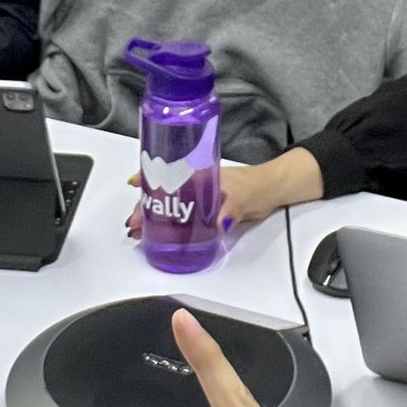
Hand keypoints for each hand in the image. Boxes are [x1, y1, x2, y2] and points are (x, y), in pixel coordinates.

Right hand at [124, 150, 323, 240]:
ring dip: (153, 218)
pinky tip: (160, 235)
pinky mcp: (205, 212)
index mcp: (199, 173)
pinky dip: (169, 226)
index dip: (148, 177)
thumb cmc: (257, 184)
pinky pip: (182, 219)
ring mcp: (199, 198)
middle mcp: (195, 184)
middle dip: (145, 205)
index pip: (168, 171)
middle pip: (163, 193)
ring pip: (170, 207)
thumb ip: (231, 210)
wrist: (273, 192)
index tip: (133, 184)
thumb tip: (218, 223)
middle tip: (133, 222)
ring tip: (140, 232)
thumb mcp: (243, 196)